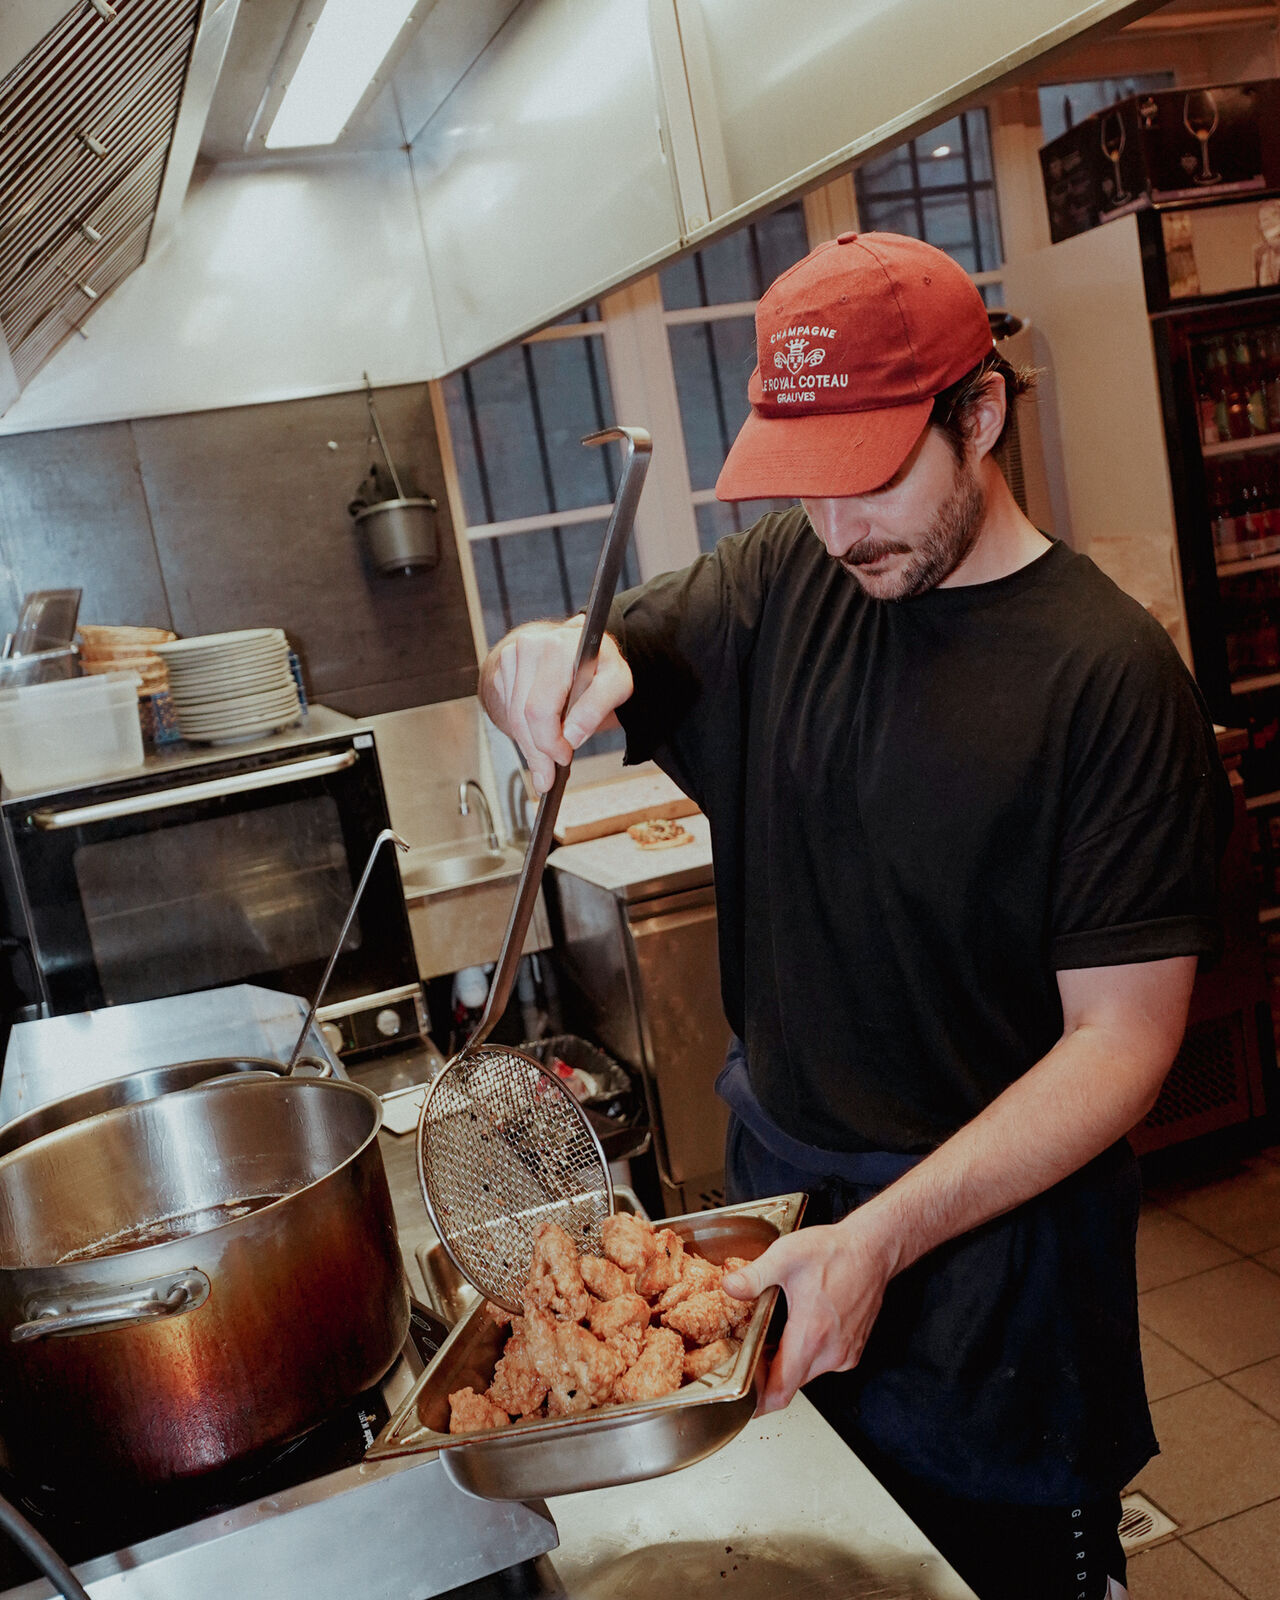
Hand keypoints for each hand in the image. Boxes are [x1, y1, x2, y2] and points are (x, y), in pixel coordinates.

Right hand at [481, 618, 632, 793]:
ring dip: (529, 746)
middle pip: (523, 717)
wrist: (581, 647)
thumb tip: (571, 737)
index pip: (541, 708)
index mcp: (558, 648)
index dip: (550, 741)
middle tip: (548, 777)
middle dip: (537, 753)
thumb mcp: (617, 683)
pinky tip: (539, 736)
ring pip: (512, 718)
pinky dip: (523, 731)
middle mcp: (530, 646)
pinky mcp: (502, 669)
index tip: (563, 758)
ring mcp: (511, 657)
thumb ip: (597, 708)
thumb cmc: (599, 665)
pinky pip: (507, 712)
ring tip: (546, 761)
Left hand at [721, 1215, 895, 1413]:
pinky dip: (806, 1355)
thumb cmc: (835, 1252)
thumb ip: (755, 1275)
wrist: (872, 1249)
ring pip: (806, 1374)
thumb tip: (730, 1287)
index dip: (758, 1403)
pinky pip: (822, 1364)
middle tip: (749, 1355)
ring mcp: (845, 1354)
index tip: (742, 1401)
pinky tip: (797, 1329)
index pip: (781, 1392)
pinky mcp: (853, 1350)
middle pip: (790, 1385)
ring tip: (771, 1339)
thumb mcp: (786, 1256)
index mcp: (811, 1336)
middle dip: (767, 1377)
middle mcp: (831, 1353)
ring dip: (787, 1364)